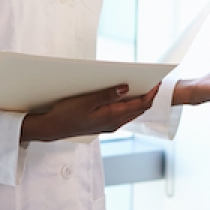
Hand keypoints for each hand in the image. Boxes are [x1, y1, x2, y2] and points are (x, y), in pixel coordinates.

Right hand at [19, 84, 158, 142]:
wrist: (53, 128)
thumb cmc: (67, 114)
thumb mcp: (86, 101)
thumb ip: (108, 94)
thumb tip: (126, 88)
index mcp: (113, 116)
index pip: (141, 105)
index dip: (152, 93)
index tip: (157, 81)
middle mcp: (114, 123)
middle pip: (139, 109)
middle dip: (148, 95)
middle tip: (152, 80)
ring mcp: (110, 125)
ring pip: (131, 112)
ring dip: (138, 100)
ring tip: (141, 84)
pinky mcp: (104, 125)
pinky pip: (122, 114)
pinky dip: (128, 105)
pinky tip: (123, 95)